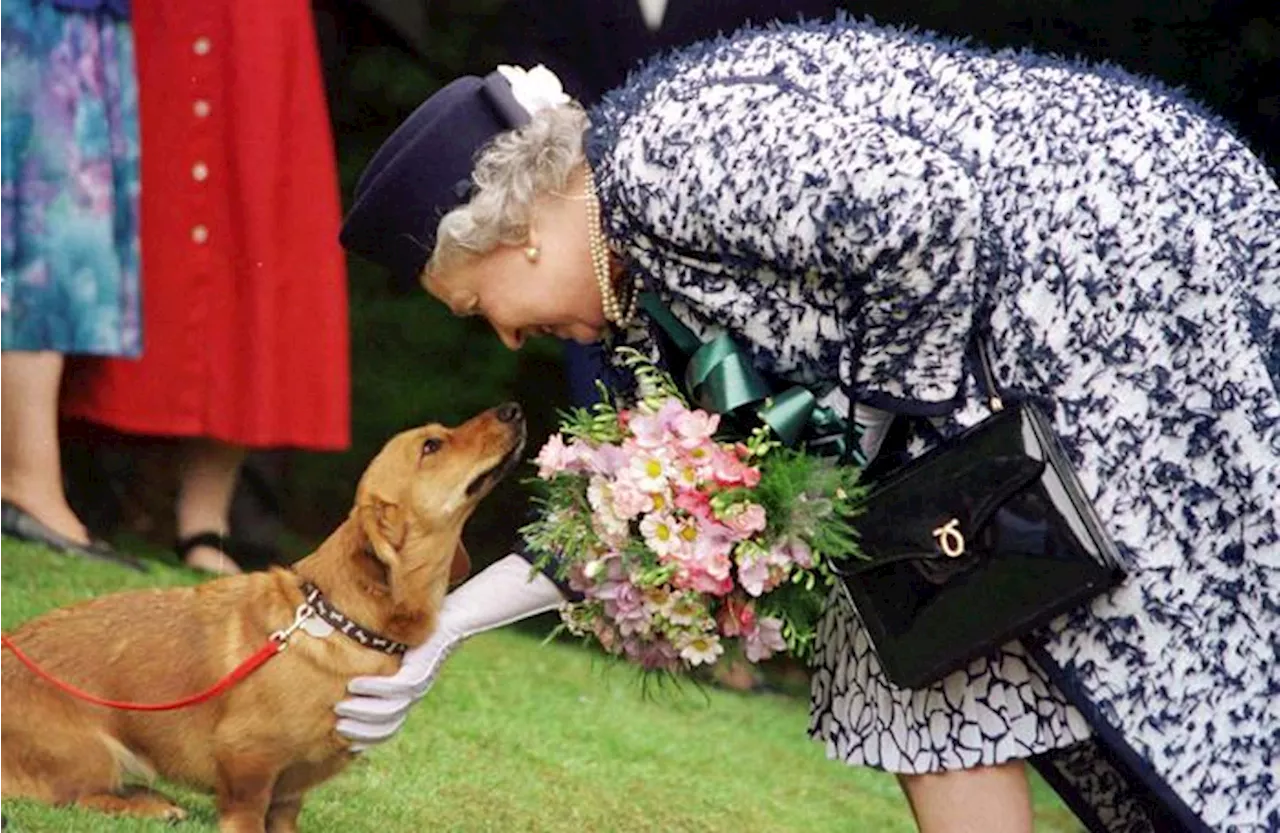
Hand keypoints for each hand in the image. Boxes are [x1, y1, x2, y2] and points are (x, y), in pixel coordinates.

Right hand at [333, 554, 563, 750]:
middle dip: (360, 731)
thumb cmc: (425, 630)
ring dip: (362, 712)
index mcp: (410, 694)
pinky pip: (396, 687)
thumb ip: (379, 663)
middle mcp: (416, 694)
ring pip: (389, 711)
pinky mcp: (422, 670)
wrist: (458, 616)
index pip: (388, 729)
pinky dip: (373, 689)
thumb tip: (347, 671)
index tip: (344, 740)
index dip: (367, 738)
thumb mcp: (398, 651)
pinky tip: (355, 684)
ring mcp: (420, 684)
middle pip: (387, 725)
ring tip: (341, 706)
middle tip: (336, 726)